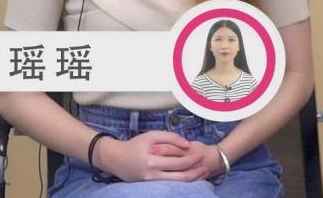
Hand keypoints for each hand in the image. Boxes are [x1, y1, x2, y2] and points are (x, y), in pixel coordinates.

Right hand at [96, 131, 211, 182]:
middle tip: (207, 167)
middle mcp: (151, 174)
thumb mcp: (152, 136)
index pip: (178, 162)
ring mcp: (150, 182)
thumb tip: (188, 145)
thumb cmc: (135, 145)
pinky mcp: (149, 186)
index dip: (192, 159)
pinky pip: (169, 185)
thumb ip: (171, 138)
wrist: (116, 158)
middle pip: (180, 176)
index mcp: (152, 160)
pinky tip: (190, 178)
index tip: (202, 154)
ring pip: (176, 183)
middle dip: (196, 172)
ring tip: (203, 174)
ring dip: (192, 179)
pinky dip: (181, 182)